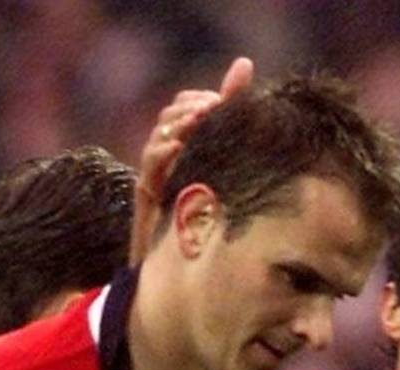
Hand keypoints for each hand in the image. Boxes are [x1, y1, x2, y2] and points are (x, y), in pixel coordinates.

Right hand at [130, 57, 253, 263]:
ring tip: (199, 117)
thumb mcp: (231, 175)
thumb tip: (249, 73)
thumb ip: (238, 132)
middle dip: (189, 106)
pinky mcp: (149, 194)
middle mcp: (170, 157)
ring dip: (177, 123)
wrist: (191, 266)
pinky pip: (149, 167)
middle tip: (211, 107)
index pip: (183, 106)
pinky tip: (178, 147)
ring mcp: (157, 175)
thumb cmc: (214, 221)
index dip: (197, 99)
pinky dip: (161, 152)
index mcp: (190, 147)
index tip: (219, 101)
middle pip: (168, 116)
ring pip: (157, 137)